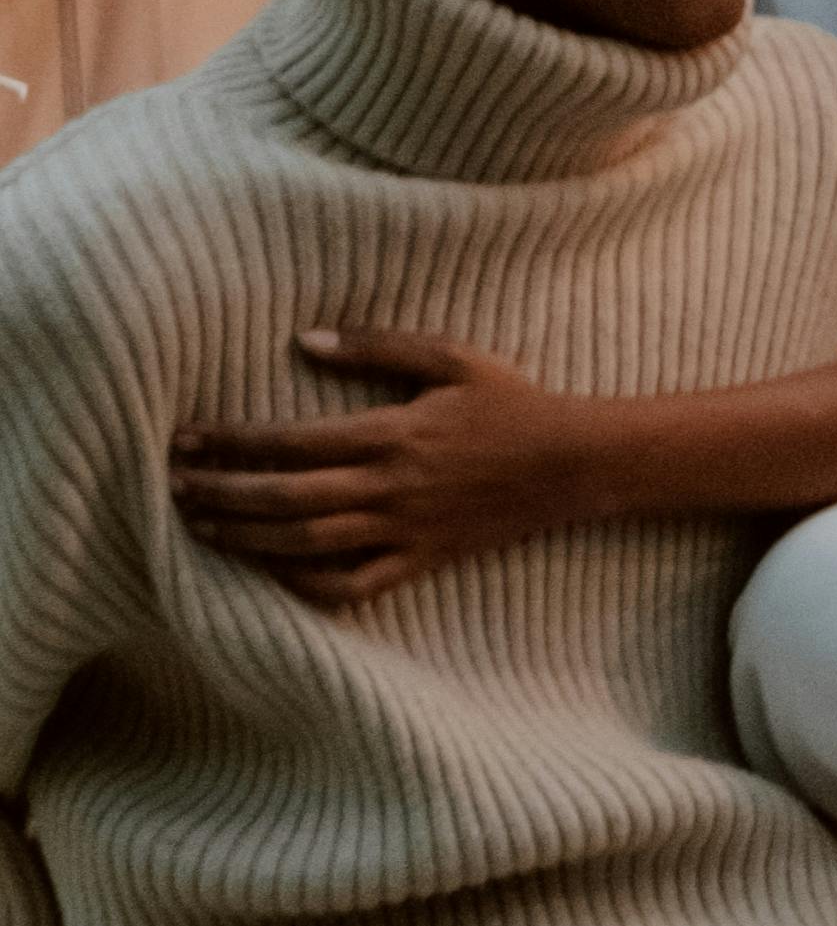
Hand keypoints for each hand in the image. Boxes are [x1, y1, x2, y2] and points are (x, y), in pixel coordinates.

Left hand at [168, 334, 582, 608]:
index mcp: (392, 434)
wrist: (573, 464)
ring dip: (247, 537)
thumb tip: (302, 340)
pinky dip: (306, 585)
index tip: (187, 437)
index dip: (231, 441)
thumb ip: (375, 346)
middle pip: (286, 497)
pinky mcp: (421, 561)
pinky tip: (271, 573)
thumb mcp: (451, 357)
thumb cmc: (512, 404)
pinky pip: (353, 585)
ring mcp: (405, 530)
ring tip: (201, 525)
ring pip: (308, 544)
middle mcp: (390, 488)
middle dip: (222, 492)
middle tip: (174, 485)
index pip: (291, 441)